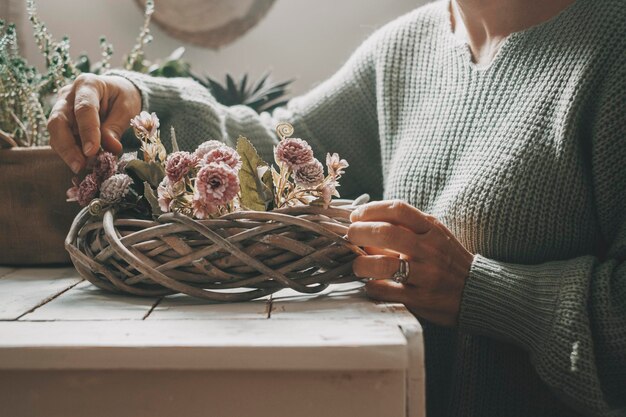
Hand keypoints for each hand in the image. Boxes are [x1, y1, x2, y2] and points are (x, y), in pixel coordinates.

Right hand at [48, 74, 141, 172]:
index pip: (84, 109)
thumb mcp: (126, 109)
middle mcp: (68, 95)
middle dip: (67, 146)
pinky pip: (60, 140)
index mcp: (88, 85)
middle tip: (80, 165)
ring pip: (55, 133)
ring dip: (67, 153)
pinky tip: (82, 163)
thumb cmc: (123, 98)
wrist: (116, 92)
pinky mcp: (61, 123)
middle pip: (58, 121)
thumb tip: (111, 149)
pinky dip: (70, 153)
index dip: (87, 131)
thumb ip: (116, 127)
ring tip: (84, 167)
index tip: (91, 151)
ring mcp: (61, 109)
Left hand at [347, 200, 473, 326]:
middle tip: (350, 237)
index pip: (398, 209)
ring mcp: (426, 275)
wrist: (476, 291)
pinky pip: (386, 291)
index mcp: (432, 229)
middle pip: (386, 234)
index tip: (356, 215)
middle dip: (359, 233)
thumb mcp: (432, 237)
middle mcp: (430, 249)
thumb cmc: (446, 260)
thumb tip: (364, 225)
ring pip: (383, 265)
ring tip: (357, 266)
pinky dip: (372, 287)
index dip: (371, 209)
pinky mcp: (421, 299)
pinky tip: (371, 285)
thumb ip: (404, 229)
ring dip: (361, 264)